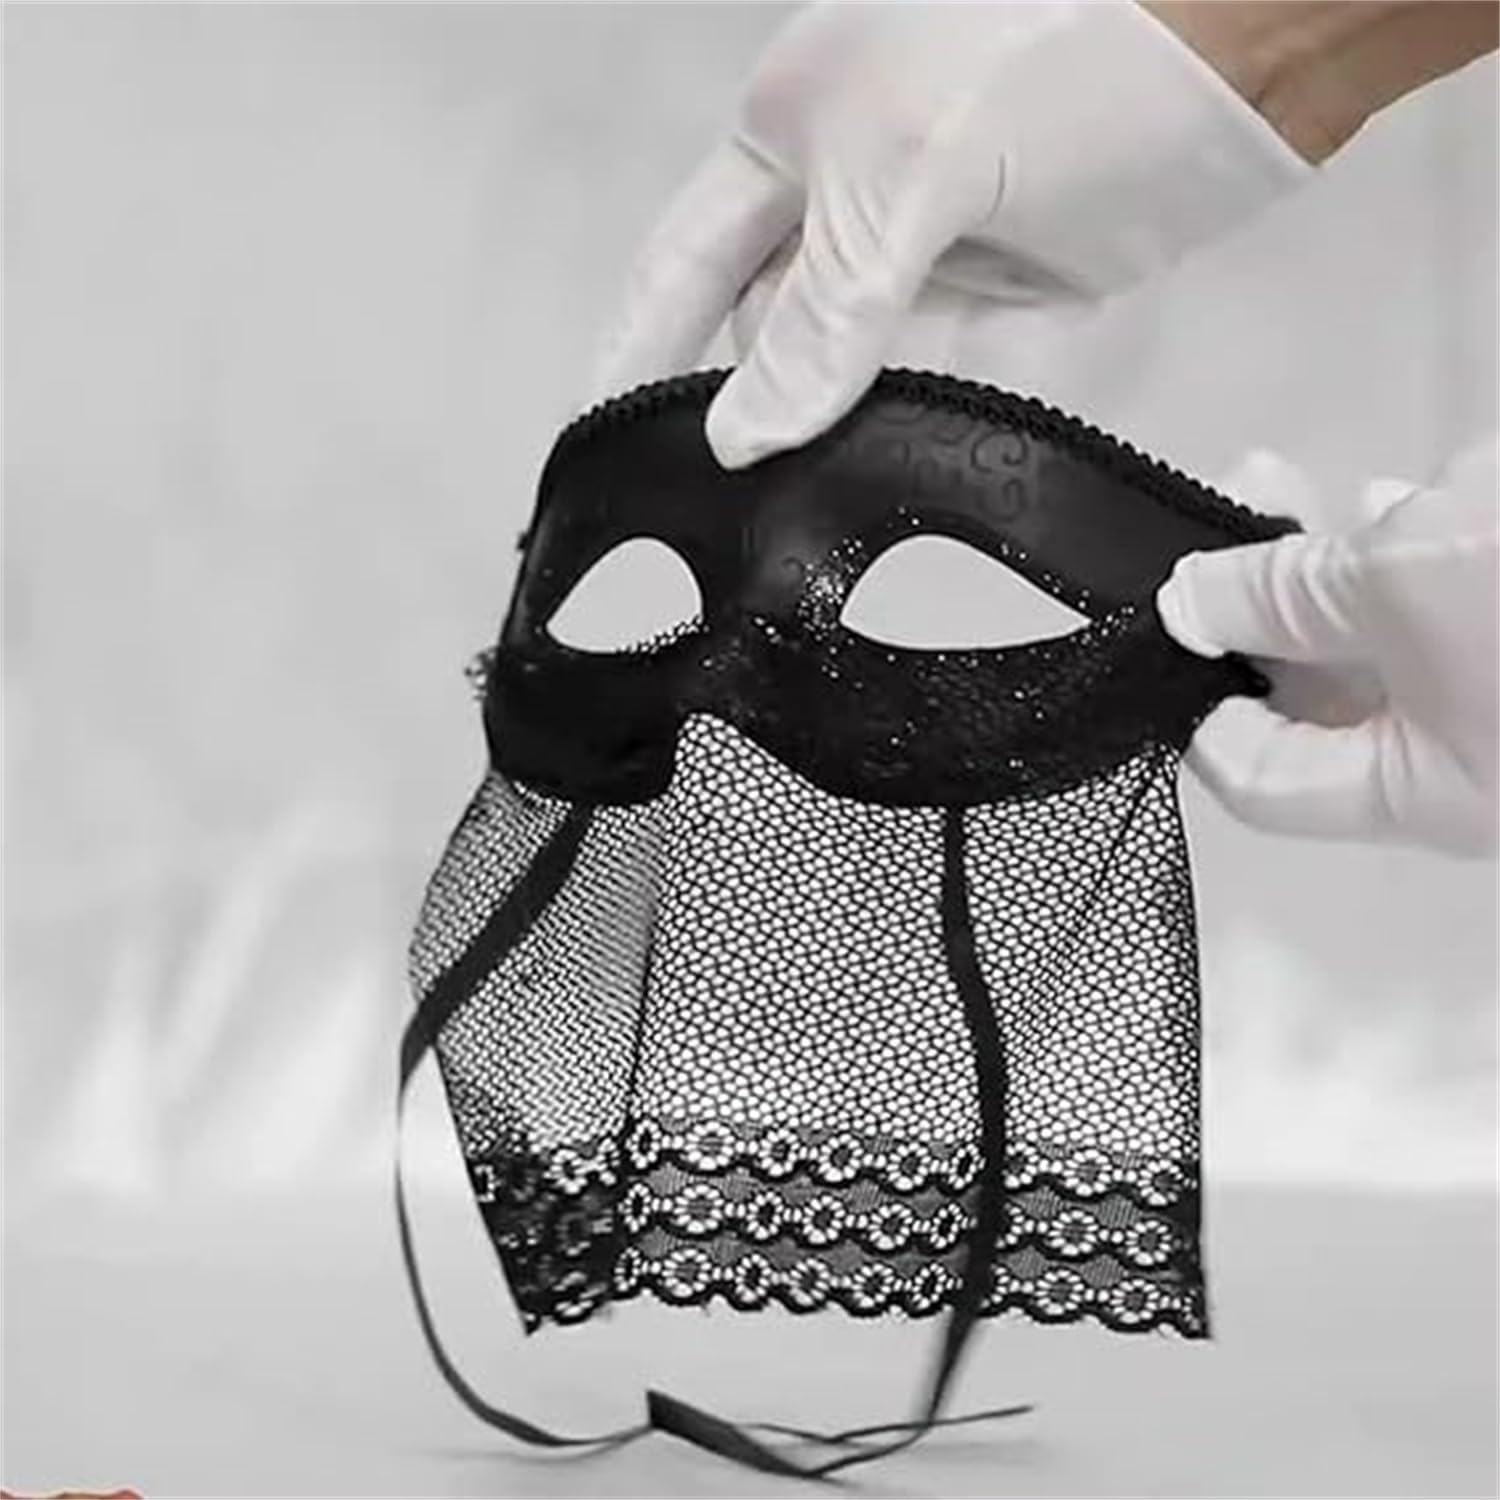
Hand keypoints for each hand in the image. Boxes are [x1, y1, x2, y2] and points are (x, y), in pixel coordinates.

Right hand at [587, 1, 1308, 467]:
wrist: (1255, 32)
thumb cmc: (1059, 48)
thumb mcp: (906, 174)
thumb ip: (822, 314)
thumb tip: (743, 436)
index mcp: (788, 132)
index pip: (681, 267)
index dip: (637, 354)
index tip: (596, 441)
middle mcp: (847, 190)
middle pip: (768, 327)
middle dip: (742, 409)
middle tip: (709, 514)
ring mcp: (932, 238)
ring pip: (856, 360)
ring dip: (834, 427)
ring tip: (794, 520)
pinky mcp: (1013, 282)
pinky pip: (946, 369)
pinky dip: (926, 419)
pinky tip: (895, 473)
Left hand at [1156, 440, 1498, 856]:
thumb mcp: (1402, 582)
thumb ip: (1281, 596)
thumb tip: (1185, 604)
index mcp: (1426, 797)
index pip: (1262, 781)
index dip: (1195, 705)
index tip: (1160, 620)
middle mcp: (1471, 765)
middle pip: (1322, 692)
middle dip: (1270, 593)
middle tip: (1243, 495)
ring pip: (1390, 636)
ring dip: (1346, 554)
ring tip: (1302, 477)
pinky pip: (1458, 599)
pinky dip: (1425, 544)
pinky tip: (1417, 491)